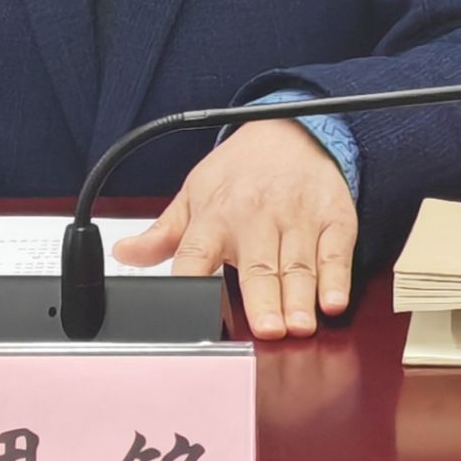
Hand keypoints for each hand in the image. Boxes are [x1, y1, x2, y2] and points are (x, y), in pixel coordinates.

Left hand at [111, 119, 356, 339]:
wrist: (289, 130)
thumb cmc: (239, 171)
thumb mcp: (194, 195)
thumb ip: (162, 234)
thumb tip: (125, 255)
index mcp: (215, 216)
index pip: (196, 253)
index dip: (191, 282)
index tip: (192, 312)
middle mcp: (256, 216)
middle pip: (258, 265)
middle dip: (263, 298)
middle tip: (267, 330)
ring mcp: (296, 218)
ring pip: (297, 264)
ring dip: (299, 297)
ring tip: (298, 325)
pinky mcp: (332, 218)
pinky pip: (335, 252)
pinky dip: (336, 277)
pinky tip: (333, 300)